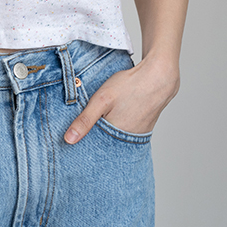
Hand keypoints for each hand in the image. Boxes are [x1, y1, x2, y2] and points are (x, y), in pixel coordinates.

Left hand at [64, 54, 178, 143]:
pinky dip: (119, 125)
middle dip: (95, 137)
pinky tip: (117, 114)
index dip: (84, 142)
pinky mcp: (144, 127)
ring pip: (116, 137)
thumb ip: (85, 120)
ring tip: (104, 117)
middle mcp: (128, 141)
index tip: (73, 139)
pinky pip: (127, 131)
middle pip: (105, 143)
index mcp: (115, 138)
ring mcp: (138, 135)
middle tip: (88, 125)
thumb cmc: (129, 86)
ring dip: (108, 130)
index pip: (94, 149)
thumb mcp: (101, 100)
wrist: (158, 77)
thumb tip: (68, 140)